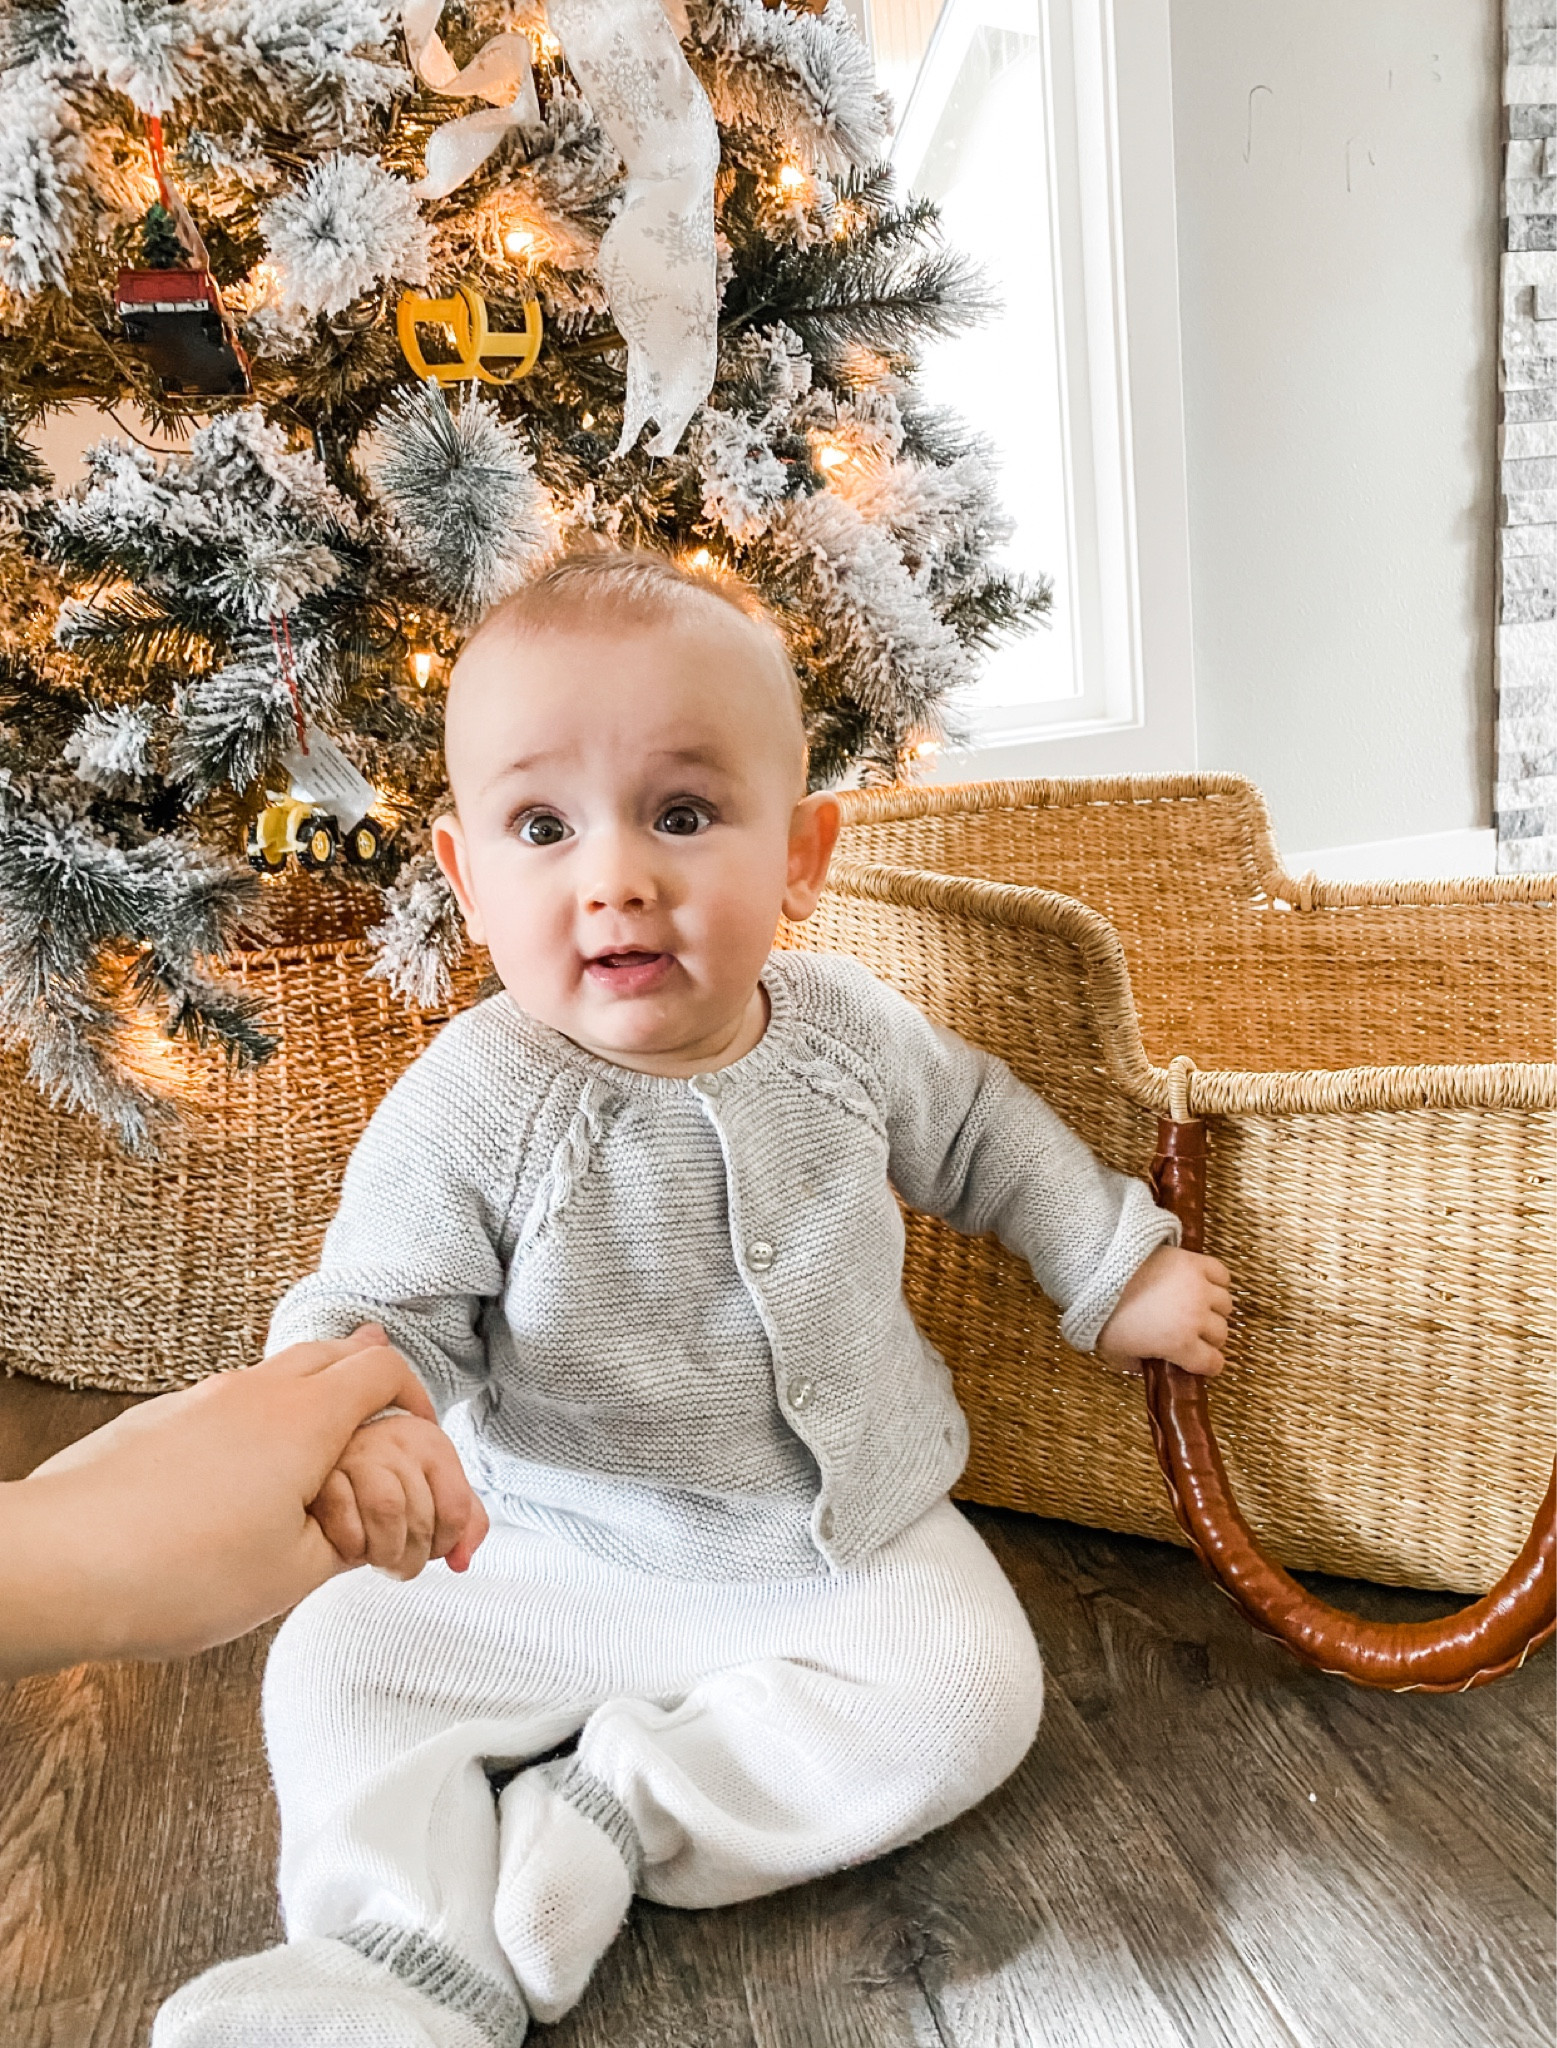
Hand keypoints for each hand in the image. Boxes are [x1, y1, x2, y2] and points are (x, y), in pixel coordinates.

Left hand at [4, 1326, 486, 1678]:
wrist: (58, 1564)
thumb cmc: (173, 1573)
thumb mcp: (293, 1574)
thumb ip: (348, 1540)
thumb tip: (368, 1528)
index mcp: (305, 1420)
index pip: (384, 1369)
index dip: (416, 1396)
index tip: (420, 1430)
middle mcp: (255, 1391)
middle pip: (333, 1351)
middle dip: (367, 1381)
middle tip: (381, 1426)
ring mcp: (199, 1398)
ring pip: (276, 1375)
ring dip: (309, 1402)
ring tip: (314, 1459)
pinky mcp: (156, 1419)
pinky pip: (227, 1403)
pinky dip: (255, 1424)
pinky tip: (242, 1481)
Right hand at [308, 1410, 488, 1580]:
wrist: (331, 1459)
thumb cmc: (388, 1483)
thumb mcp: (435, 1495)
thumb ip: (466, 1526)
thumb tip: (460, 1562)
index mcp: (430, 1443)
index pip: (456, 1509)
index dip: (445, 1543)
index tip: (432, 1549)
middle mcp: (396, 1439)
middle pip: (420, 1516)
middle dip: (412, 1557)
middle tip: (400, 1562)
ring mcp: (357, 1452)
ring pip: (387, 1510)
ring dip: (384, 1551)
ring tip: (378, 1556)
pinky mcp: (321, 1472)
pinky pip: (344, 1517)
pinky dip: (351, 1543)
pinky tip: (351, 1543)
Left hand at [1095, 1246, 1232, 1377]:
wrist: (1095, 1273)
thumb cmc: (1103, 1316)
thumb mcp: (1116, 1354)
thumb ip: (1138, 1365)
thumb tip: (1151, 1367)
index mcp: (1180, 1344)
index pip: (1213, 1363)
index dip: (1208, 1366)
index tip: (1202, 1362)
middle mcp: (1195, 1317)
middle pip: (1221, 1334)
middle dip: (1209, 1338)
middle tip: (1195, 1334)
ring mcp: (1198, 1287)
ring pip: (1225, 1304)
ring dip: (1215, 1310)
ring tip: (1199, 1308)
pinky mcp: (1193, 1262)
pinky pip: (1222, 1273)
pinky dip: (1218, 1281)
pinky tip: (1205, 1285)